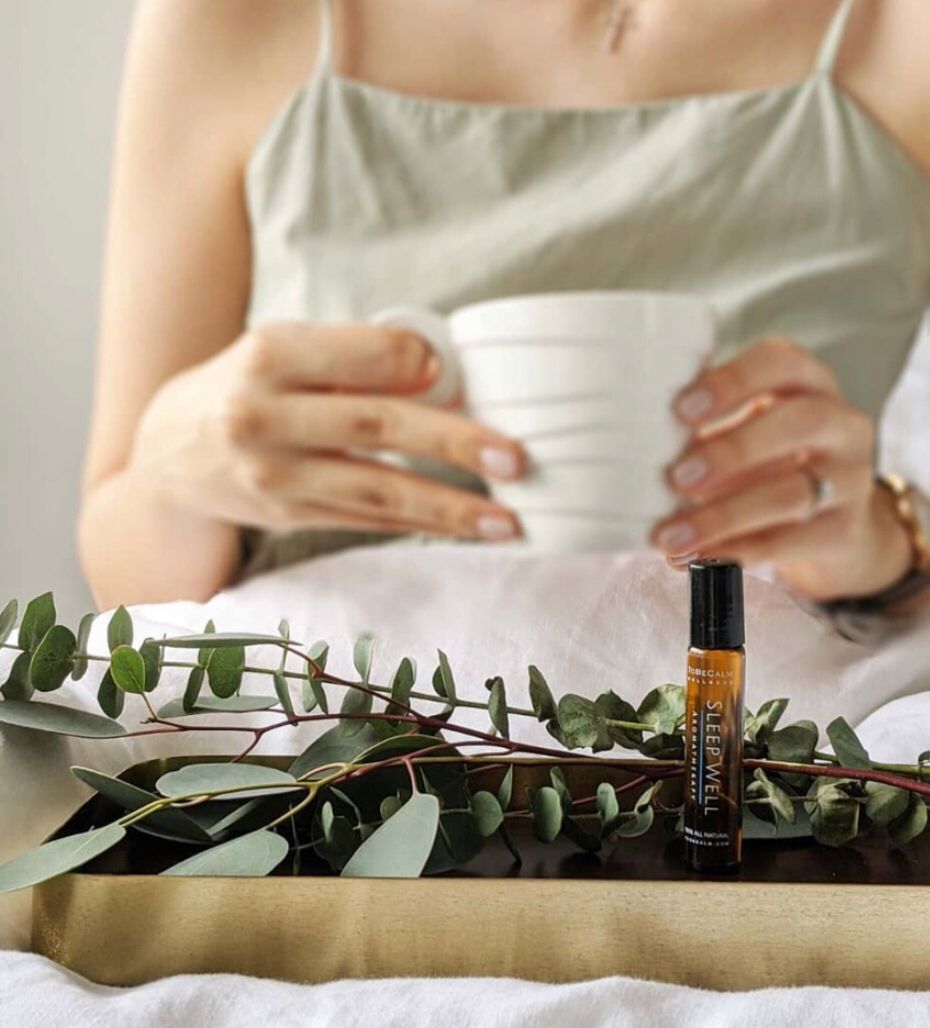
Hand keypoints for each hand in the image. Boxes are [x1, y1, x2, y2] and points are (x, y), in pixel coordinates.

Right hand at [130, 321, 526, 539]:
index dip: (416, 362)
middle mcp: (265, 415)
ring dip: (449, 506)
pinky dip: (419, 524)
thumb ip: (353, 357)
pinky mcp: (286, 516)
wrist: (167, 453)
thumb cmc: (247, 387)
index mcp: (270, 353)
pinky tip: (466, 528)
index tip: (454, 373)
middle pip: (378, 426)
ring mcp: (274, 474)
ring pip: (377, 489)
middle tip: (515, 459)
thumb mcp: (284, 350)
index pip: (361, 352)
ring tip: (506, 518)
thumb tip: (443, 374)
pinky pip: (366, 520)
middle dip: (454, 444)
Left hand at [652, 337, 911, 600]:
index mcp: (808, 382)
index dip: (733, 382)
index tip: (682, 409)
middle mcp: (841, 423)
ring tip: (671, 536)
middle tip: (675, 477)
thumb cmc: (770, 463)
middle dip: (732, 450)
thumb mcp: (748, 430)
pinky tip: (698, 558)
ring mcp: (850, 478)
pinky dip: (738, 551)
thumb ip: (703, 428)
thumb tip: (630, 446)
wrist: (834, 525)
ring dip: (724, 515)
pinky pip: (789, 541)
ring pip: (791, 492)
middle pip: (798, 423)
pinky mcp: (844, 530)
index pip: (781, 362)